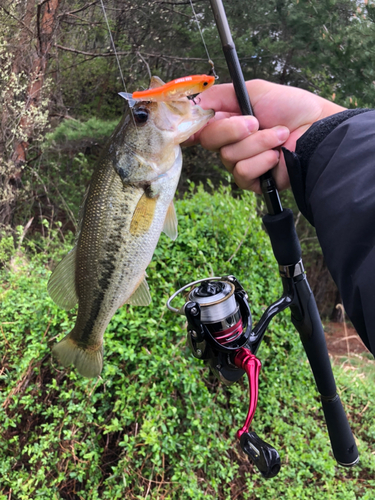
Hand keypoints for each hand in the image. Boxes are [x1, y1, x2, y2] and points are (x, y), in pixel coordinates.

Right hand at [185, 80, 345, 192]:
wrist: (317, 132)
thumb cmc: (292, 108)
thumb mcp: (254, 90)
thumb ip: (220, 95)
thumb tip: (193, 101)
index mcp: (229, 121)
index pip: (200, 127)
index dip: (192, 126)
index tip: (192, 124)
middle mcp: (231, 142)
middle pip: (209, 140)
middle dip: (232, 129)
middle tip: (255, 122)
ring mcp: (241, 162)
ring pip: (228, 157)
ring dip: (256, 144)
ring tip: (278, 136)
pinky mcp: (253, 181)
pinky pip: (242, 173)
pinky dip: (261, 161)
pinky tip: (277, 156)